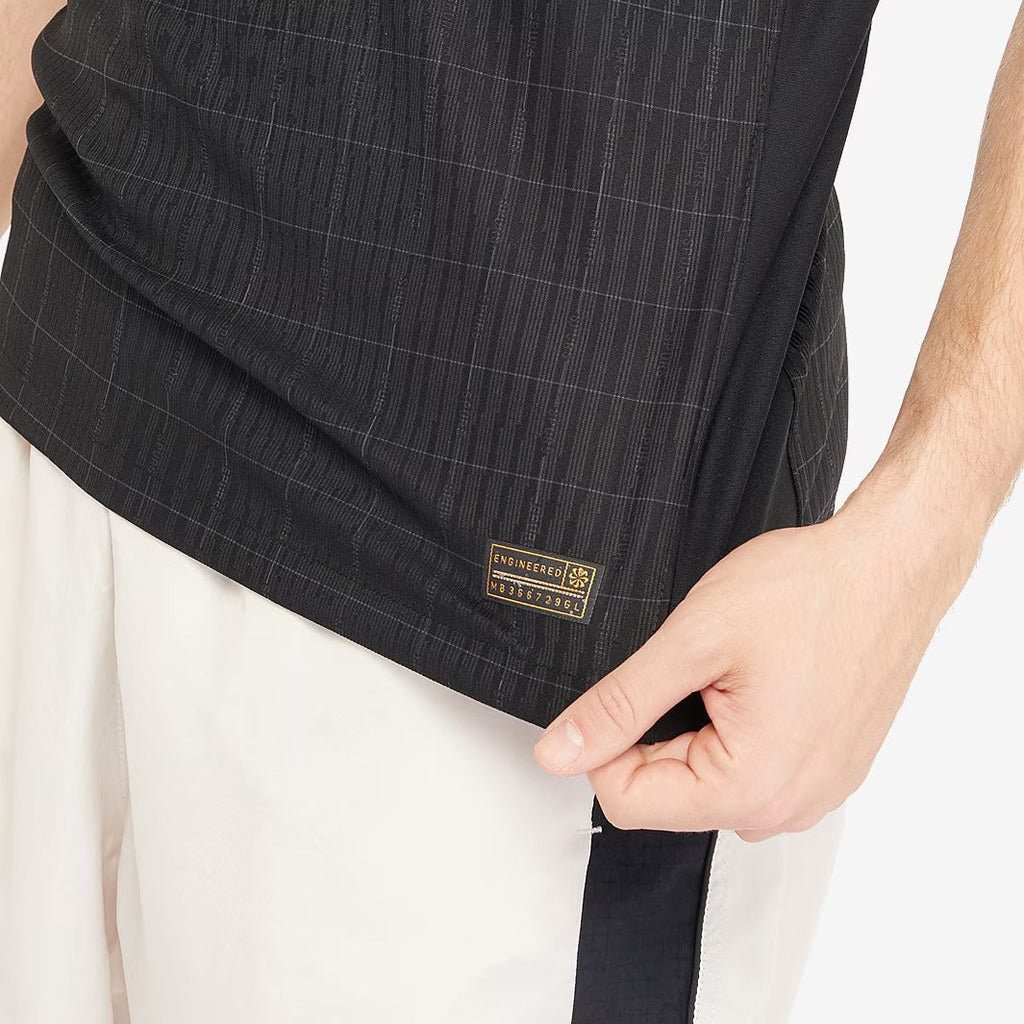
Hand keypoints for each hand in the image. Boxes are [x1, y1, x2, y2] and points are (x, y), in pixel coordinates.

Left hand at [532, 502, 971, 840]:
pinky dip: (734, 728)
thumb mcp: (692, 642)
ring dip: (697, 728)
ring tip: (734, 671)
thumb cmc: (811, 591)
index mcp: (750, 787)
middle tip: (696, 668)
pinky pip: (749, 768)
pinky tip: (758, 681)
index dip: (606, 742)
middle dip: (659, 730)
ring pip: (705, 781)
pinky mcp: (825, 770)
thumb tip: (559, 752)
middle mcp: (788, 807)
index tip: (633, 689)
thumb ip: (619, 705)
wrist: (891, 565)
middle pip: (667, 796)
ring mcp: (813, 792)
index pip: (626, 803)